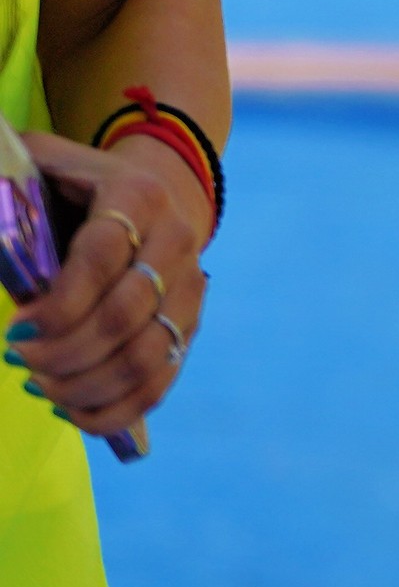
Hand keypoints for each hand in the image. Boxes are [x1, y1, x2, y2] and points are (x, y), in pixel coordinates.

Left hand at [9, 132, 209, 441]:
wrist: (147, 194)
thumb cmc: (70, 190)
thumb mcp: (34, 175)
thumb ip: (3, 198)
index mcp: (138, 195)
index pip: (101, 257)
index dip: (57, 305)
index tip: (14, 331)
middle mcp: (177, 239)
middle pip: (125, 315)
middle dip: (62, 352)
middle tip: (17, 360)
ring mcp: (191, 285)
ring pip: (146, 357)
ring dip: (82, 387)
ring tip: (38, 386)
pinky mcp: (190, 325)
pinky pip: (159, 383)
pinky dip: (112, 411)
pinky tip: (68, 410)